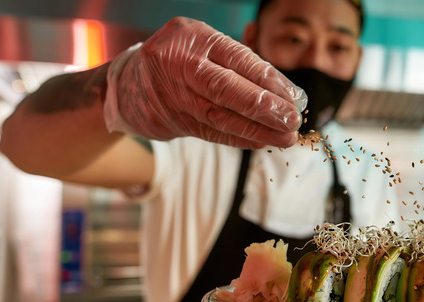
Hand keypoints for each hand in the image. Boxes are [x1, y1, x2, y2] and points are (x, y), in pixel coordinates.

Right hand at [103, 17, 306, 148]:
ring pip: (219, 116)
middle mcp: (179, 63)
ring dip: (257, 130)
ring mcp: (172, 94)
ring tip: (284, 138)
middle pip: (227, 89)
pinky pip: (211, 132)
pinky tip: (261, 141)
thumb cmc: (181, 62)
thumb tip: (288, 92)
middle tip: (292, 121)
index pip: (239, 60)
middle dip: (264, 108)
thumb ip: (240, 64)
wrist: (129, 83)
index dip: (269, 81)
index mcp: (193, 37)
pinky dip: (239, 138)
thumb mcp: (205, 48)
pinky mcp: (170, 120)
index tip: (294, 98)